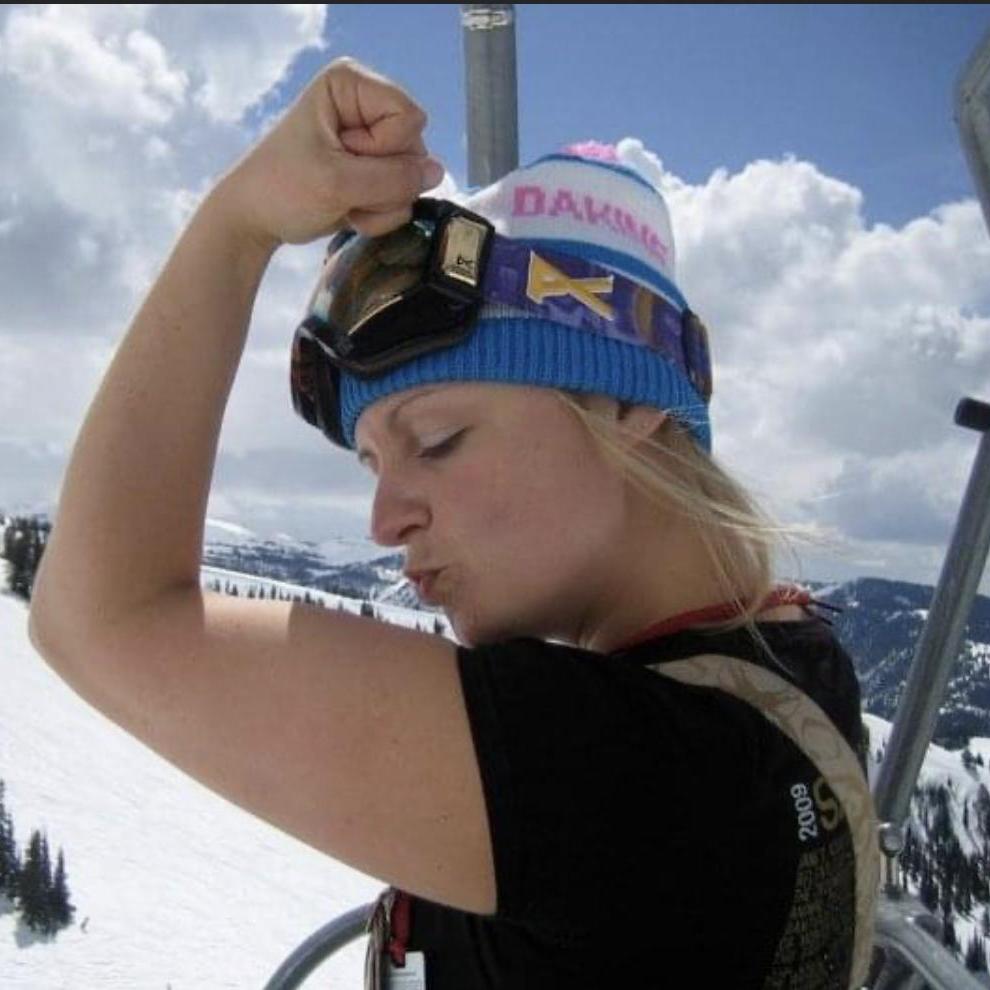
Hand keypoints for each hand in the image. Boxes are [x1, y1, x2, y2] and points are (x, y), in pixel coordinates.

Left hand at [210, 57, 443, 248]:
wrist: (255, 220)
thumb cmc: (282, 189)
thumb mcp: (337, 183)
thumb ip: (393, 179)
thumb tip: (438, 173)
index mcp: (352, 85)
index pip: (408, 117)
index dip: (383, 149)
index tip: (342, 156)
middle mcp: (367, 107)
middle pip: (414, 149)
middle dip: (382, 181)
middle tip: (342, 188)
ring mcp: (374, 142)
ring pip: (412, 178)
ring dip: (380, 203)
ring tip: (343, 201)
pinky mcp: (375, 172)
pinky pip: (403, 197)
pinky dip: (378, 213)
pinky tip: (349, 210)